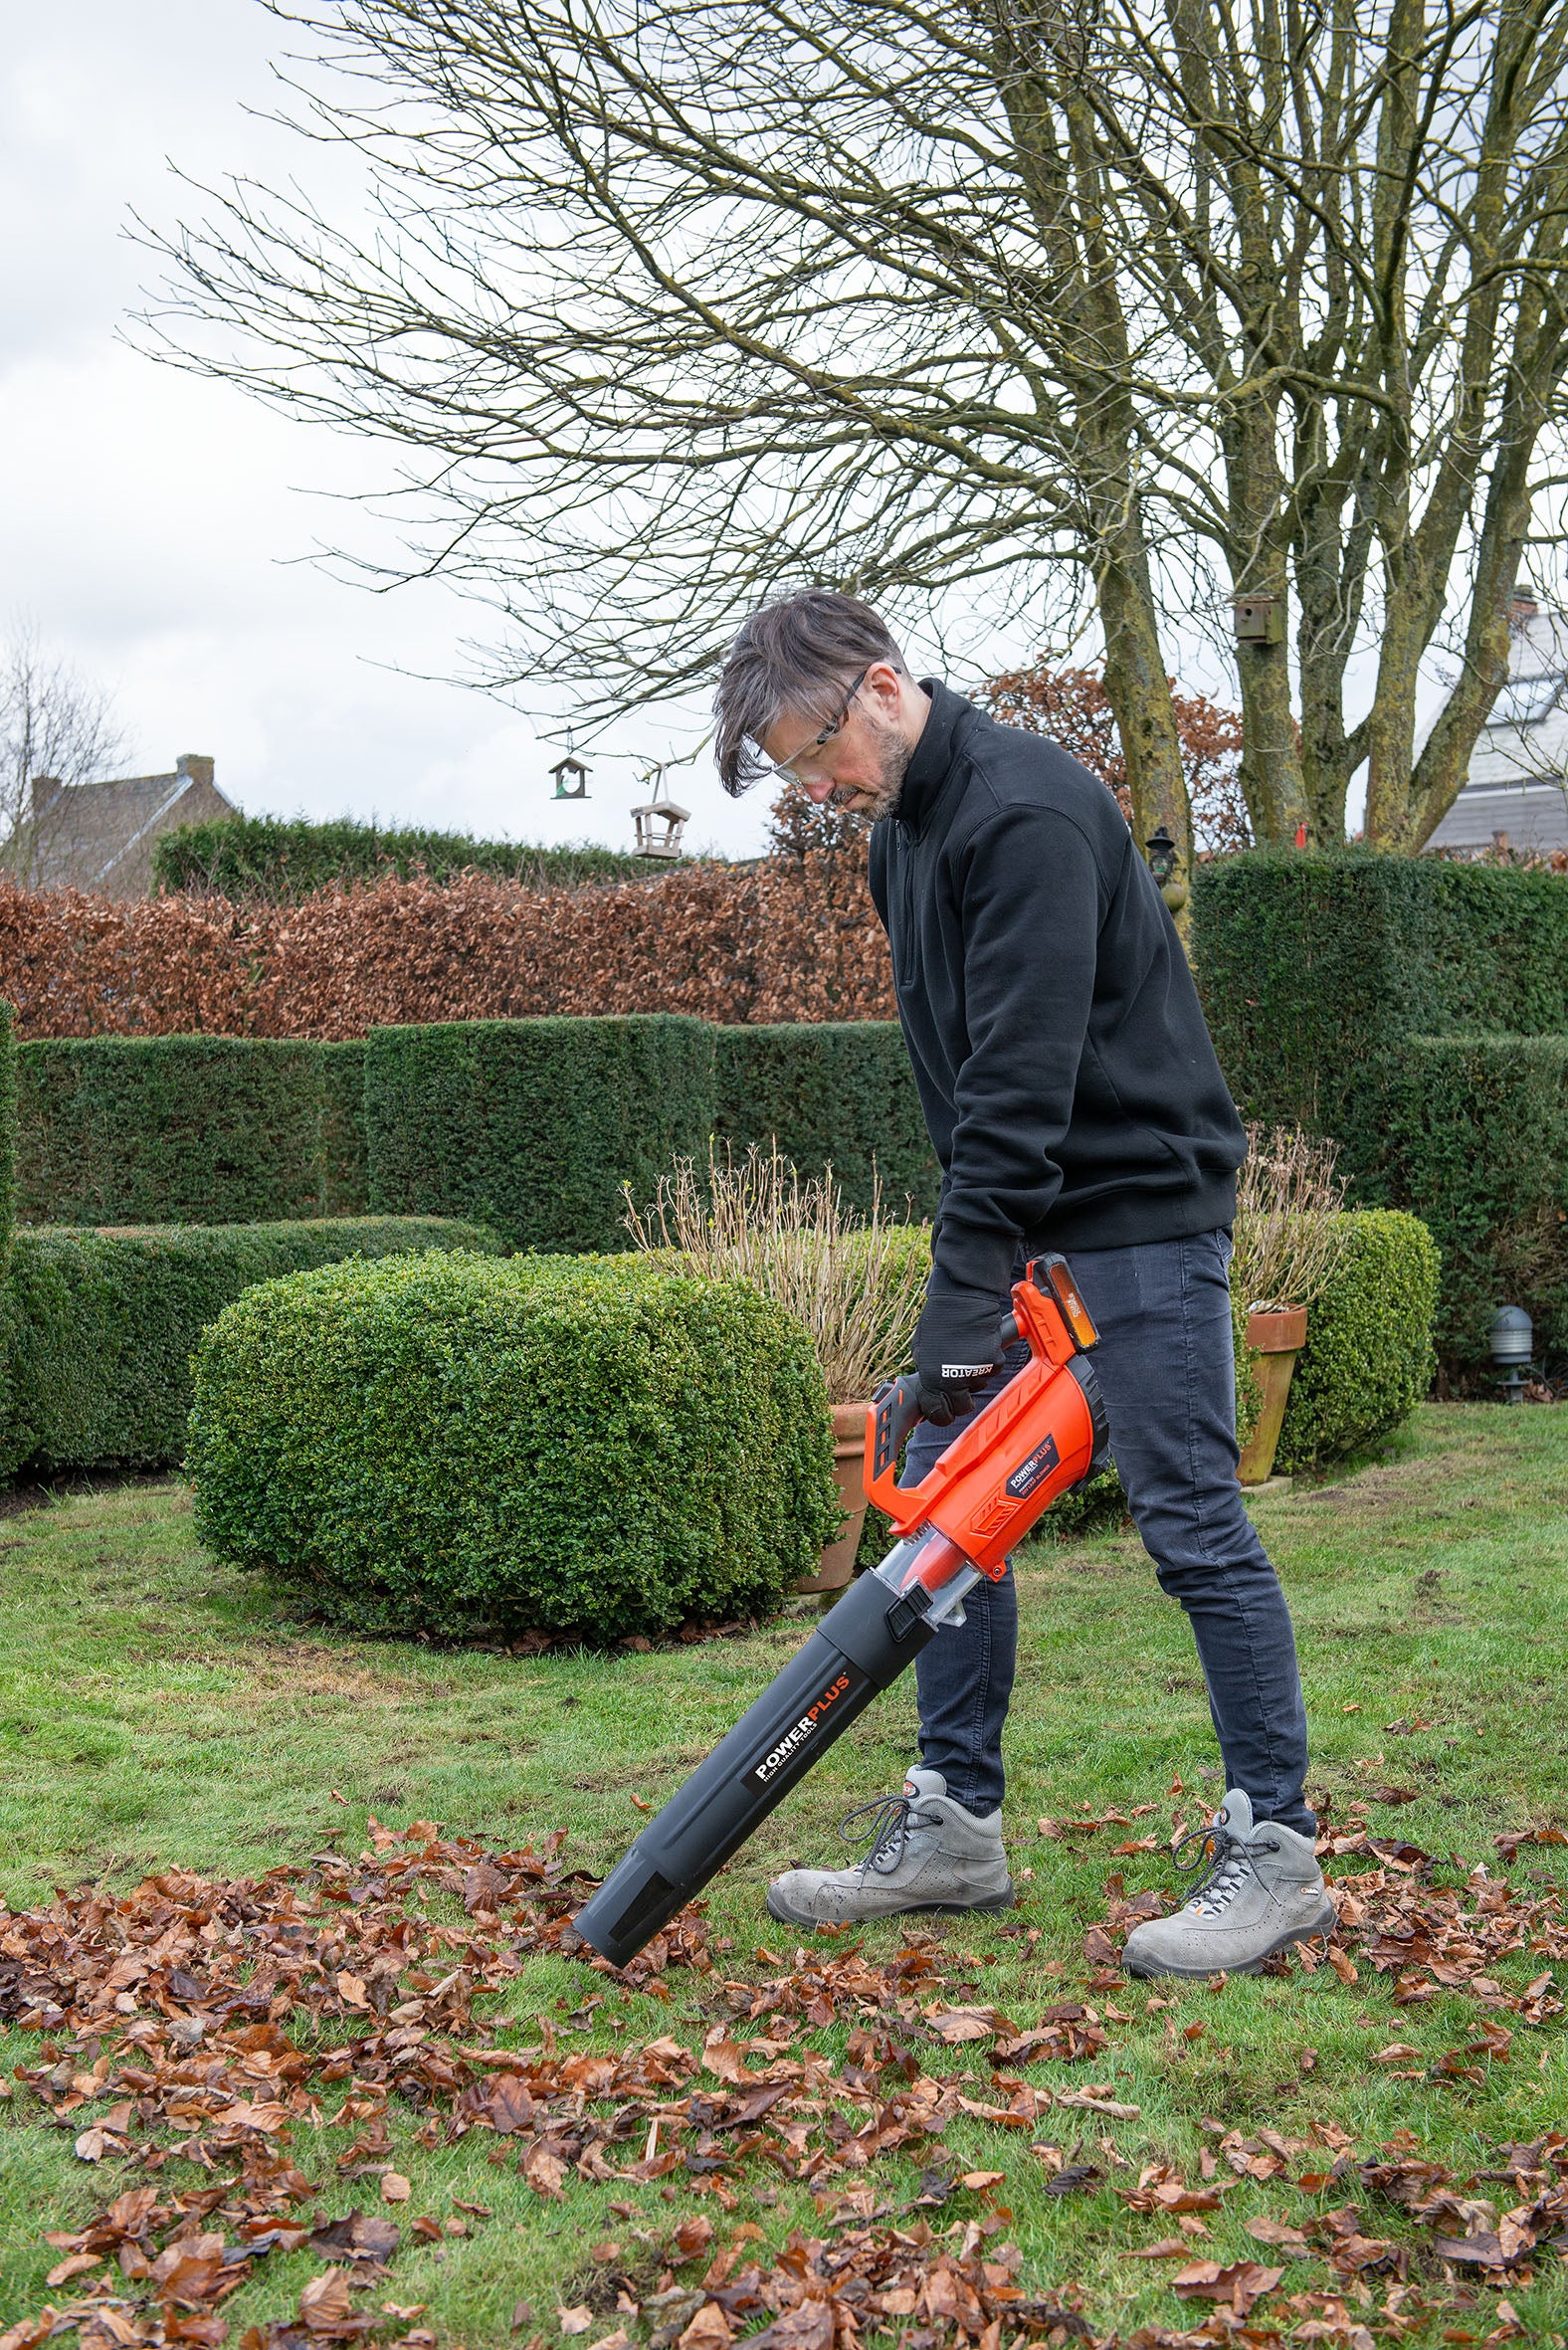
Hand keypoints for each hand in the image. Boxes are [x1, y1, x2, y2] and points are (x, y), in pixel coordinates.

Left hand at [914, 1269, 1005, 1426]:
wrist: (962, 1301)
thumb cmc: (939, 1321)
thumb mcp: (922, 1351)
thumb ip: (927, 1374)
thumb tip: (932, 1390)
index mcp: (932, 1379)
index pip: (938, 1414)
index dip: (940, 1414)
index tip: (943, 1411)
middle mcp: (955, 1381)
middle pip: (963, 1408)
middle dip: (960, 1400)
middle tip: (958, 1385)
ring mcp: (976, 1373)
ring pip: (978, 1388)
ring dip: (972, 1378)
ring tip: (965, 1356)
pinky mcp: (994, 1363)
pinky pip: (991, 1373)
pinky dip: (986, 1365)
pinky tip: (977, 1349)